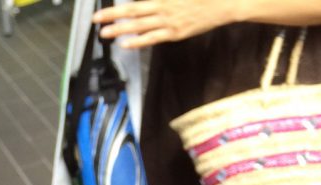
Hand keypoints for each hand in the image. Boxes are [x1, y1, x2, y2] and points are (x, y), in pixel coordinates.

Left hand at [92, 1, 230, 48]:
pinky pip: (152, 38)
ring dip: (120, 29)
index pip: (137, 0)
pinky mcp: (174, 33)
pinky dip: (137, 41)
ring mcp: (168, 21)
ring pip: (139, 25)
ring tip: (104, 33)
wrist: (224, 3)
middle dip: (112, 15)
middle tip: (96, 19)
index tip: (105, 7)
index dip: (121, 4)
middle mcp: (164, 6)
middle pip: (132, 11)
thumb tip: (147, 3)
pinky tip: (125, 44)